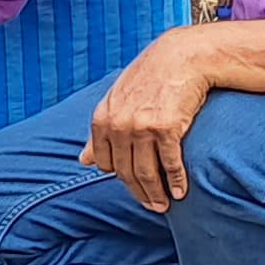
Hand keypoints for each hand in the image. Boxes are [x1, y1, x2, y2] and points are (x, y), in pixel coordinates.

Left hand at [82, 30, 215, 212]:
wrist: (181, 57)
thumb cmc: (149, 78)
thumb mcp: (116, 99)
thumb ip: (99, 131)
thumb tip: (83, 161)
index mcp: (102, 119)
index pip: (105, 163)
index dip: (120, 178)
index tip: (132, 187)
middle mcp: (118, 125)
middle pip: (125, 172)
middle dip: (139, 193)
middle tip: (152, 206)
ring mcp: (141, 127)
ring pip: (146, 173)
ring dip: (155, 194)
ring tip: (163, 205)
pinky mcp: (166, 128)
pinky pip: (170, 164)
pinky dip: (176, 182)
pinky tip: (180, 191)